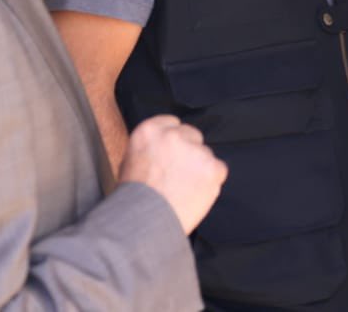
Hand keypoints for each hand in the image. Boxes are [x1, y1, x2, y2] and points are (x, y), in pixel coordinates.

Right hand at [118, 115, 227, 233]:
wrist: (144, 224)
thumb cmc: (133, 200)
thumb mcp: (130, 163)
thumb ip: (150, 148)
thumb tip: (162, 148)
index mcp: (149, 131)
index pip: (172, 123)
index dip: (173, 142)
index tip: (172, 154)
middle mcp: (173, 135)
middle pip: (192, 136)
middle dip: (188, 153)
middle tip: (178, 175)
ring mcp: (195, 150)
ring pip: (205, 154)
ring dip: (199, 169)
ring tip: (183, 190)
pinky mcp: (212, 167)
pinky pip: (218, 170)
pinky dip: (211, 182)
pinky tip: (194, 194)